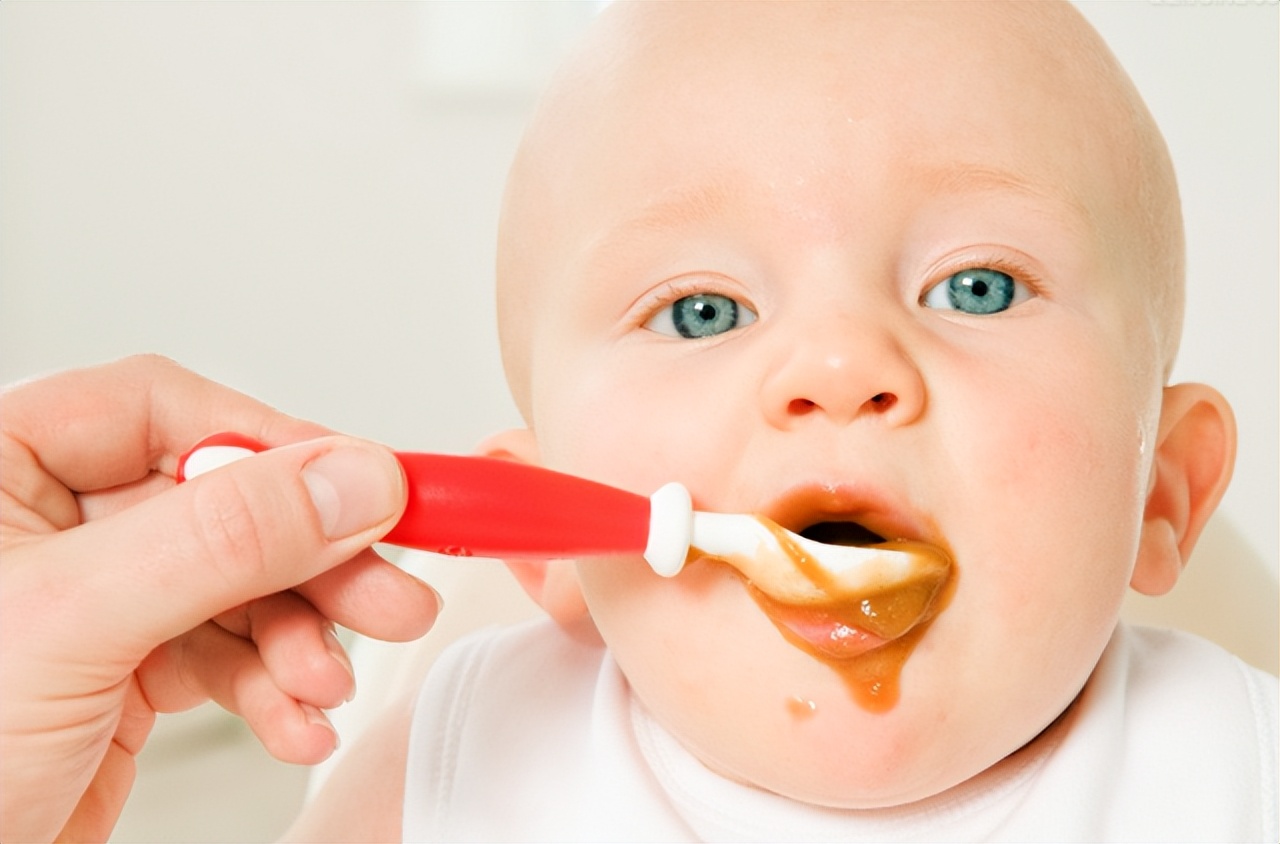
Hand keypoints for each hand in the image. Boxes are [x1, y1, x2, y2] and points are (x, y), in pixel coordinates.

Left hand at [0, 355, 439, 841]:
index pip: (165, 410)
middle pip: (224, 503)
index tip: (364, 488)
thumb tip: (346, 480)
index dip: (274, 445)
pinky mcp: (123, 670)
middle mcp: (50, 523)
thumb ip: (220, 541)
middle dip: (313, 561)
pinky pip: (228, 653)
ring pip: (240, 584)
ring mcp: (93, 600)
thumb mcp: (73, 624)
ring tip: (325, 684)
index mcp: (1, 466)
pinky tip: (294, 718)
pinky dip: (274, 688)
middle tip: (389, 593)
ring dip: (300, 639)